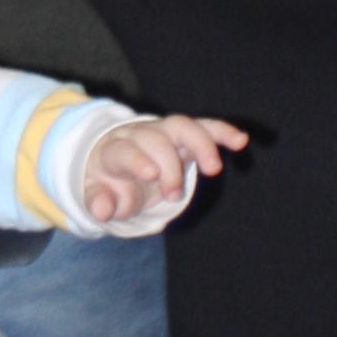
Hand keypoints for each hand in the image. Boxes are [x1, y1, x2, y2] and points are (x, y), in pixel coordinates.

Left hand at [79, 111, 246, 230]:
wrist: (114, 163)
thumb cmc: (108, 182)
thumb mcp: (96, 195)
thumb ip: (97, 201)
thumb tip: (101, 210)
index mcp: (114, 150)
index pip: (125, 150)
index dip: (138, 159)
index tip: (152, 174)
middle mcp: (138, 135)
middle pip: (155, 138)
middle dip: (168, 166)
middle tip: (172, 194)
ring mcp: (162, 133)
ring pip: (182, 126)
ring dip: (200, 143)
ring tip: (214, 168)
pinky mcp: (183, 136)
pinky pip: (203, 127)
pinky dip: (221, 131)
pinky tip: (240, 140)